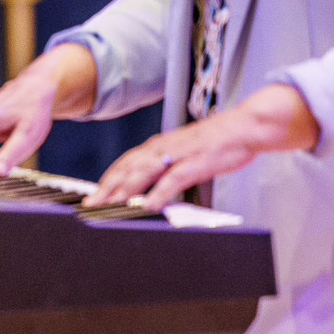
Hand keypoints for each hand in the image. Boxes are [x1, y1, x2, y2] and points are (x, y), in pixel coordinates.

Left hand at [87, 84, 316, 209]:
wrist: (243, 128)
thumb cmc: (214, 143)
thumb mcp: (182, 153)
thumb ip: (165, 168)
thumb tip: (149, 188)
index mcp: (157, 146)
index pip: (124, 163)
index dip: (106, 179)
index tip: (91, 195)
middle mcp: (161, 147)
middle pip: (126, 169)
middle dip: (106, 187)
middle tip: (90, 205)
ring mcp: (177, 154)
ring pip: (143, 172)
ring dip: (124, 190)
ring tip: (110, 206)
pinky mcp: (195, 162)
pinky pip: (172, 180)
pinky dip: (158, 193)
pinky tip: (148, 206)